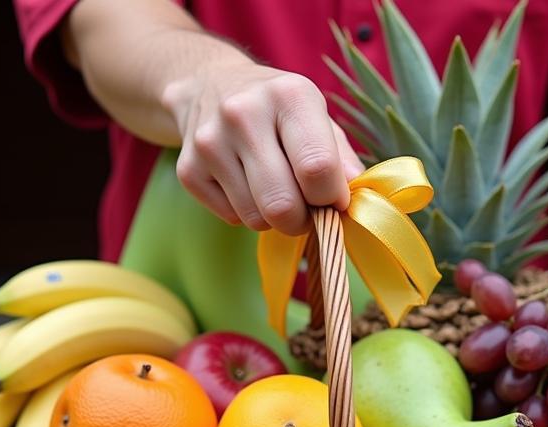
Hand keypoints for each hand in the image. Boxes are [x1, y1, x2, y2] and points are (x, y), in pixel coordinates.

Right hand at [166, 64, 363, 234]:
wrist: (208, 83)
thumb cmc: (279, 111)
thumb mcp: (318, 118)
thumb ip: (343, 161)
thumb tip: (359, 202)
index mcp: (289, 96)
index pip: (317, 170)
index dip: (331, 200)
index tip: (332, 199)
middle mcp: (244, 114)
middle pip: (283, 206)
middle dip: (302, 221)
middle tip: (305, 209)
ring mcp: (211, 143)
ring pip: (256, 219)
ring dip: (272, 218)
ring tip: (273, 189)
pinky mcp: (189, 170)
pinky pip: (232, 218)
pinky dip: (245, 213)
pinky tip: (244, 184)